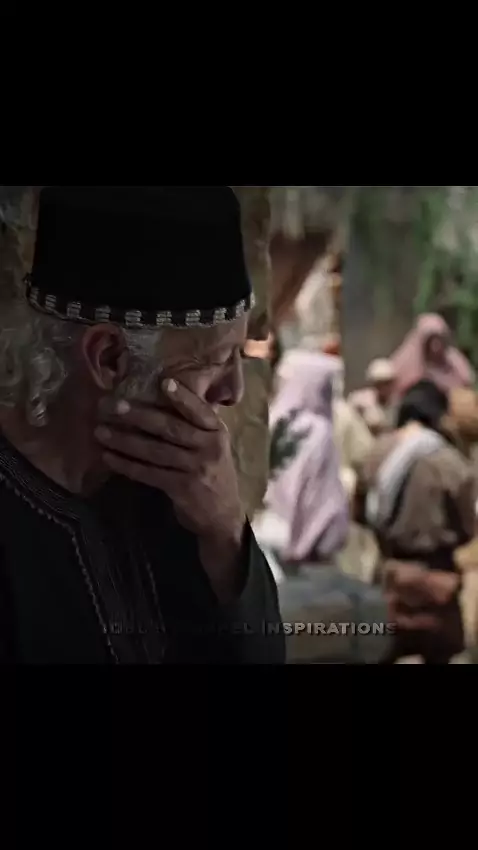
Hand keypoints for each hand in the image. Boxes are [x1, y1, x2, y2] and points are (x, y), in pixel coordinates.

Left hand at [95, 380, 245, 599]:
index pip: (200, 410)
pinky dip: (127, 465)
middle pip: (171, 428)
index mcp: (217, 432)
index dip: (183, 397)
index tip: (164, 382)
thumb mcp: (213, 446)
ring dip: (125, 441)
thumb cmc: (213, 472)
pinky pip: (149, 473)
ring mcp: (196, 469)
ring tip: (101, 432)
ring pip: (155, 451)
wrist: (223, 515)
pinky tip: (110, 458)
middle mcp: (209, 447)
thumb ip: (196, 426)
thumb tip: (166, 396)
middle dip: (140, 416)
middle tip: (114, 406)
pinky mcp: (182, 488)